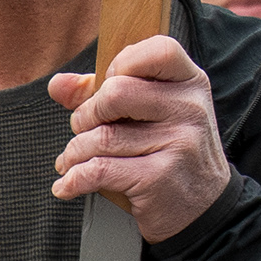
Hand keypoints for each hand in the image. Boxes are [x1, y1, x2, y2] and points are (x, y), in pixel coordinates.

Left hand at [50, 32, 230, 242]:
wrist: (203, 209)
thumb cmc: (170, 154)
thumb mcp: (151, 115)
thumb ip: (102, 94)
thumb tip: (57, 84)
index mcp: (190, 83)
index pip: (156, 50)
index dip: (122, 64)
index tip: (108, 90)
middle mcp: (189, 108)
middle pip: (116, 92)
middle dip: (86, 115)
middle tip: (86, 131)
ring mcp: (178, 142)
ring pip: (102, 136)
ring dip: (75, 153)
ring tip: (74, 161)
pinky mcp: (160, 178)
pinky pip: (100, 169)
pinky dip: (74, 179)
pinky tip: (69, 184)